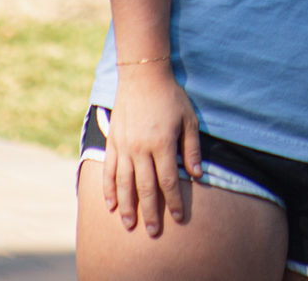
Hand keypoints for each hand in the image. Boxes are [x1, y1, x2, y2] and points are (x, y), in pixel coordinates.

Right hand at [101, 66, 203, 236]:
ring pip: (124, 184)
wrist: (142, 76)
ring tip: (130, 225)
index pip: (169, 180)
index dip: (174, 201)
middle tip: (153, 232)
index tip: (178, 218)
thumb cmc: (170, 97)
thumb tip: (198, 175)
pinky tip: (111, 205)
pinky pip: (109, 171)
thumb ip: (191, 149)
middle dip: (150, 212)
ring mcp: (124, 147)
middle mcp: (141, 149)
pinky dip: (109, 189)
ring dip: (127, 206)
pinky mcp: (113, 142)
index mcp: (162, 144)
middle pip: (145, 188)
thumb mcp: (189, 120)